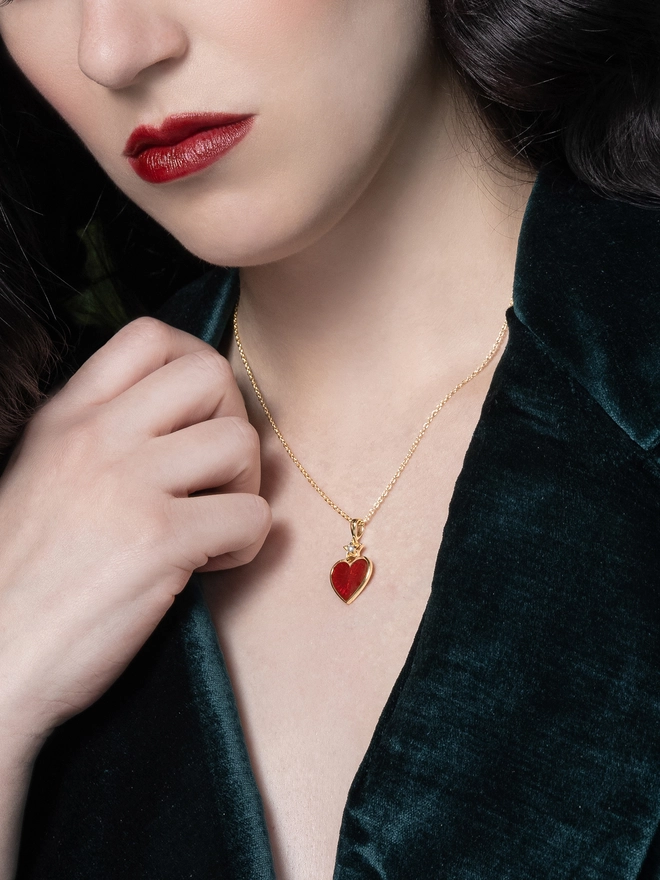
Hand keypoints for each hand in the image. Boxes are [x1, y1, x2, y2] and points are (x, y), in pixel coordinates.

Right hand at [0, 317, 269, 749]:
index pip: (149, 336)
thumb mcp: (42, 478)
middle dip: (233, 420)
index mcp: (64, 419)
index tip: (198, 419)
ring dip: (245, 487)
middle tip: (215, 475)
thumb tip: (182, 421)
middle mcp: (94, 438)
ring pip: (241, 442)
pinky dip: (244, 545)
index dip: (196, 367)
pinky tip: (205, 566)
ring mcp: (126, 486)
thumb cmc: (21, 581)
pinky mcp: (157, 542)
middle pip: (210, 374)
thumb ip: (100, 438)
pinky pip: (251, 517)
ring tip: (211, 524)